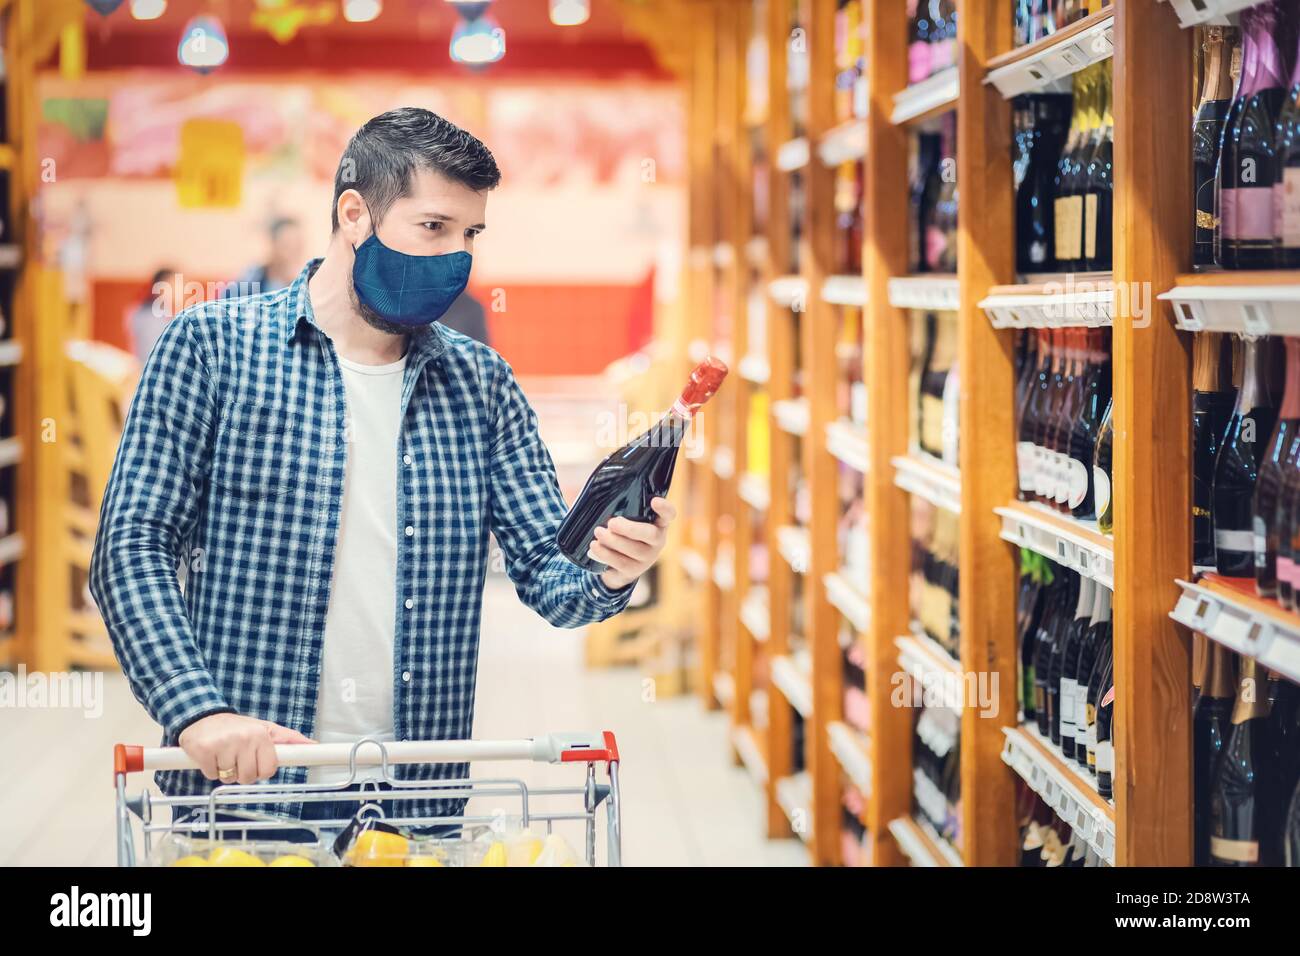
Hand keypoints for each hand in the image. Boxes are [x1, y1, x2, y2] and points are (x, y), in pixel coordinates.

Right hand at [178, 713, 313, 784]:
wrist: (203, 716)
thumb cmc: (237, 727)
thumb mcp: (265, 729)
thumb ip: (288, 739)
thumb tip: (312, 745)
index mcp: (261, 734)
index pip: (268, 769)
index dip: (261, 770)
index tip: (257, 765)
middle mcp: (243, 738)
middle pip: (248, 777)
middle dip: (241, 772)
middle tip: (237, 758)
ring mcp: (222, 744)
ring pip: (228, 778)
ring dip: (224, 771)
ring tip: (224, 754)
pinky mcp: (202, 750)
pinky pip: (210, 775)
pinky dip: (209, 769)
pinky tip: (211, 755)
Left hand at [591, 497, 676, 590]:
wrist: (618, 564)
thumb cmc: (622, 532)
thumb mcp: (625, 519)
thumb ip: (621, 507)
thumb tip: (598, 490)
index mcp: (658, 523)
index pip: (669, 514)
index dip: (664, 508)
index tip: (654, 500)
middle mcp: (657, 541)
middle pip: (650, 534)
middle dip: (630, 528)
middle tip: (611, 523)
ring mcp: (647, 558)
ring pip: (633, 549)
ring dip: (613, 540)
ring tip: (598, 532)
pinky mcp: (635, 571)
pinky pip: (620, 562)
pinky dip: (606, 553)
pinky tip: (595, 546)